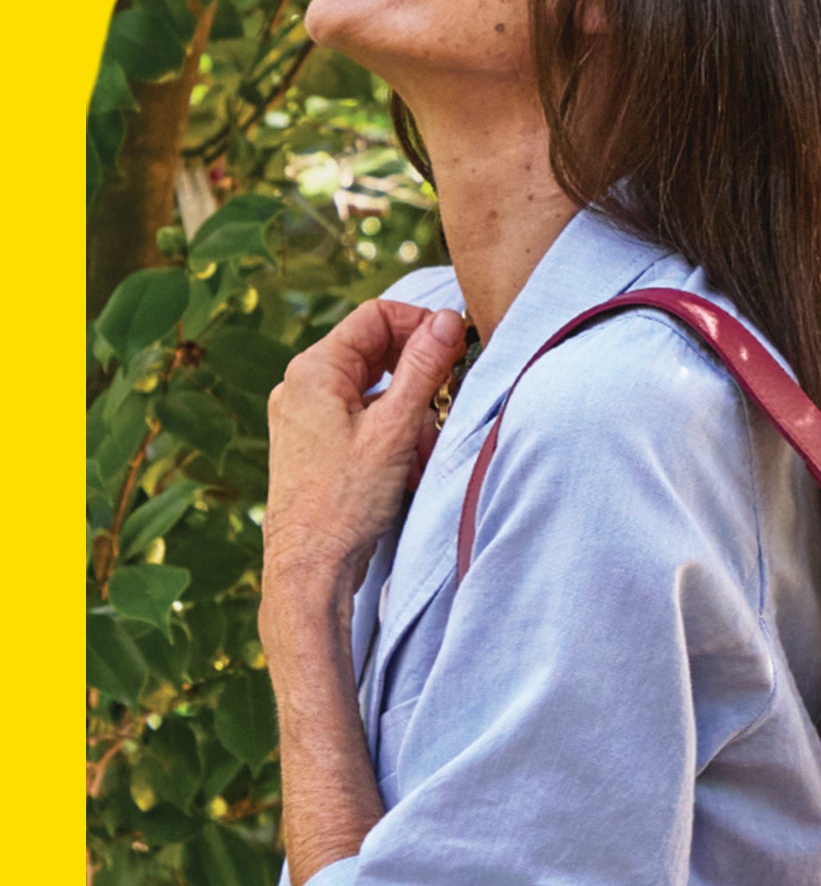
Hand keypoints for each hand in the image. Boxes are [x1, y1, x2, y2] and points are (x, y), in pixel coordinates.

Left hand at [260, 297, 465, 638]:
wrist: (310, 567)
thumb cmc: (345, 502)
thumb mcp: (395, 430)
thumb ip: (423, 369)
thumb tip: (445, 319)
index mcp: (313, 371)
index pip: (375, 318)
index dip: (420, 326)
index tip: (454, 347)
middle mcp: (300, 388)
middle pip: (374, 355)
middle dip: (417, 378)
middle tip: (446, 402)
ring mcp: (303, 418)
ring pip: (372, 392)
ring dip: (408, 415)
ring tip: (423, 452)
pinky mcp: (312, 447)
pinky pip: (360, 423)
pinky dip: (390, 437)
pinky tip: (406, 469)